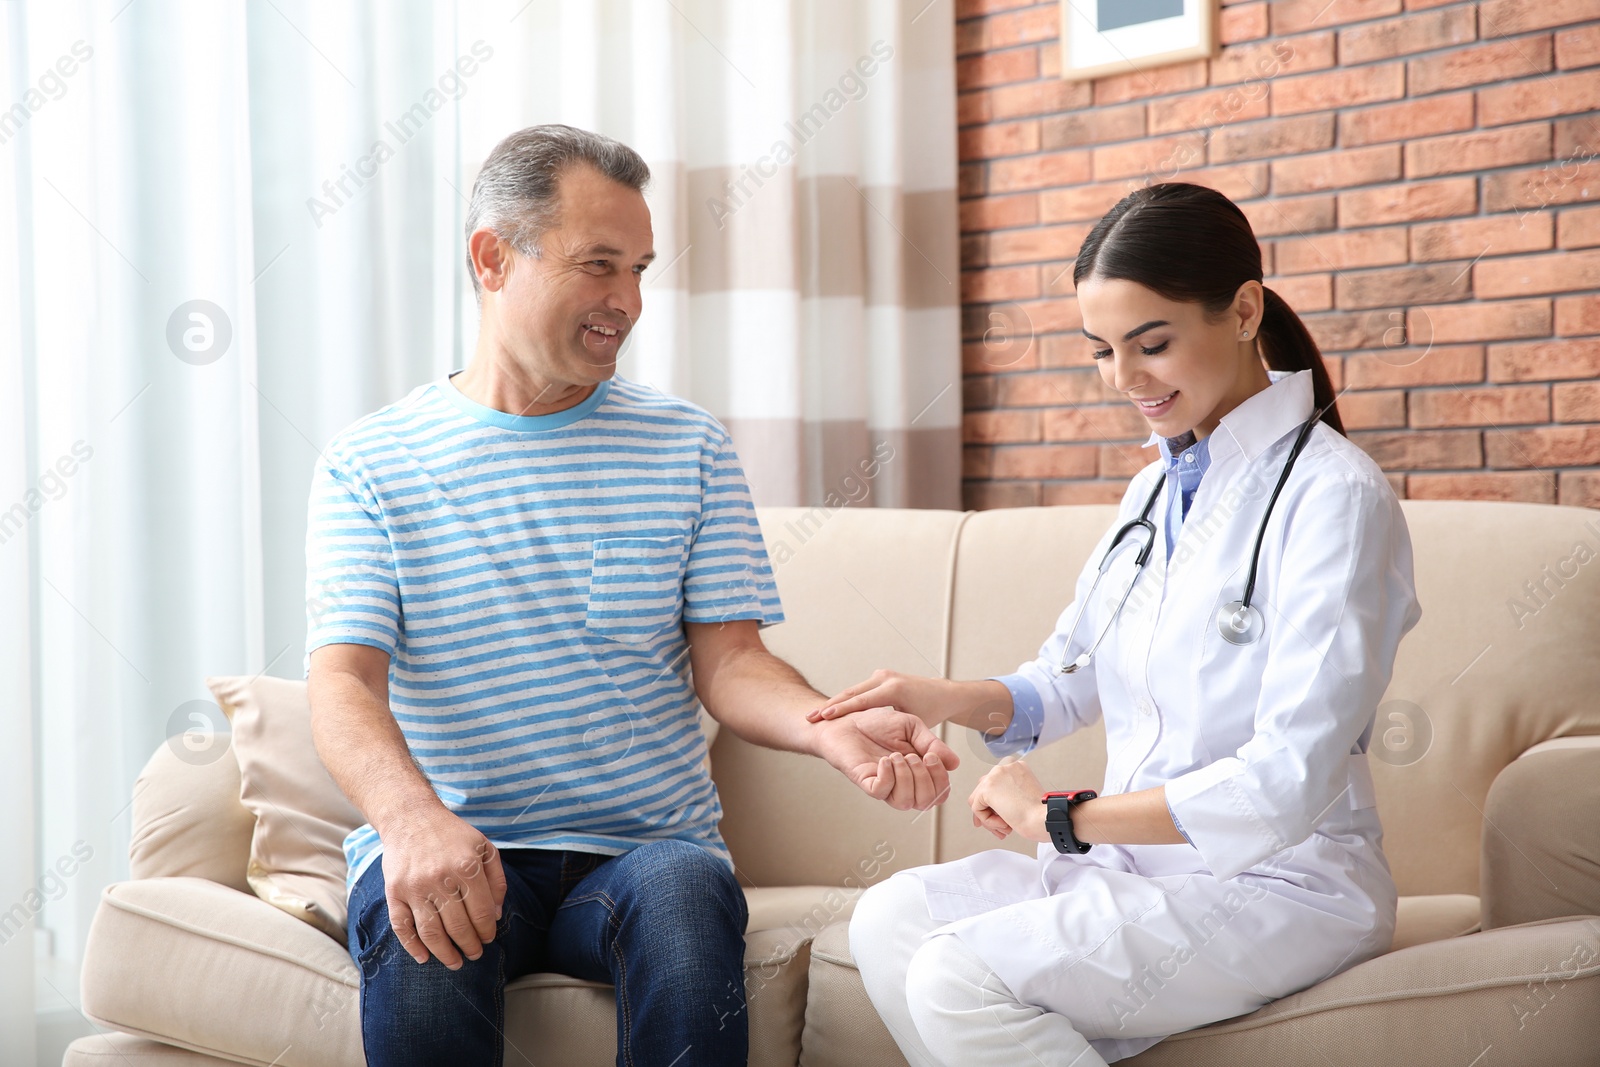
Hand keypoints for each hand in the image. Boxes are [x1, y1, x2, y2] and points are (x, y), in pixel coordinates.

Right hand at [378, 806, 507, 968]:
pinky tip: (424, 958)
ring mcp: (415, 887)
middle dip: (469, 946)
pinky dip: (412, 946)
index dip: (486, 931)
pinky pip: (402, 926)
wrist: (411, 818)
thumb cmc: (452, 835)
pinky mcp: (394, 891)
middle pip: (457, 926)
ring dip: (444, 954)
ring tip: (455, 963)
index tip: (488, 939)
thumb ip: (496, 880)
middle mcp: (440, 878)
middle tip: (474, 955)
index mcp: (466, 867)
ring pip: (431, 932)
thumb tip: (495, 915)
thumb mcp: (484, 847)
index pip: (480, 912)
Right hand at [808, 670, 965, 728]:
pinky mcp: (877, 679)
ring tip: (813, 717)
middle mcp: (884, 679)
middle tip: (811, 718)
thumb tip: (907, 755)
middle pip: (852, 693)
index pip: (863, 700)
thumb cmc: (931, 710)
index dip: (842, 709)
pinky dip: (841, 702)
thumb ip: (911, 736)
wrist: (941, 692)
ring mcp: (880, 677)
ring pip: (851, 692)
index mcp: (894, 689)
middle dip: (831, 706)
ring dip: (833, 705)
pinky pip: (856, 692)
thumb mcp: (920, 723)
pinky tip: (825, 713)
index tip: (824, 717)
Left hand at [812, 707, 960, 809]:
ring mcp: (884, 784)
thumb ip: (932, 743)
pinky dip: (887, 775)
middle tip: (912, 755)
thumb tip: (954, 764)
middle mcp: (903, 783)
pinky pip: (882, 791)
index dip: (940, 779)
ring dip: (906, 777)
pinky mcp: (866, 782)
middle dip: (924, 778)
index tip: (932, 755)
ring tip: (896, 756)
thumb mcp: (912, 726)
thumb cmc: (877, 723)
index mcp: (917, 772)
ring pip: (905, 802)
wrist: (847, 718)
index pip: (939, 792)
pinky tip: (884, 760)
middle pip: (926, 802)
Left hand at [969, 759, 1048, 842]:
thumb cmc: (1040, 814)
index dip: (995, 802)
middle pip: (984, 789)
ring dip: (989, 818)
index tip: (1000, 816)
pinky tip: (1004, 824)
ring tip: (1005, 827)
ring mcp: (995, 776)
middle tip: (1000, 825)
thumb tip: (988, 803)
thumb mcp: (1024, 796)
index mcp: (1017, 767)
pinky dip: (988, 821)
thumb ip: (1006, 793)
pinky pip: (977, 808)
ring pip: (978, 800)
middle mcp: (1005, 767)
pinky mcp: (987, 788)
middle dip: (989, 810)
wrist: (1044, 819)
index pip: (996, 782)